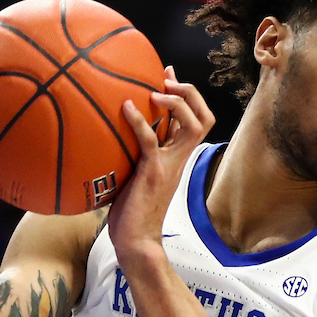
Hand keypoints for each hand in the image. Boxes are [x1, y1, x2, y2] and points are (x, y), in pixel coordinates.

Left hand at [108, 66, 214, 265]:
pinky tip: (125, 106)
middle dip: (190, 93)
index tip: (168, 75)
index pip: (196, 122)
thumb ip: (134, 156)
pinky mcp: (152, 172)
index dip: (187, 96)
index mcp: (177, 158)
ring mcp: (169, 165)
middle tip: (167, 80)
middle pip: (204, 118)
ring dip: (177, 102)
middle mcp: (179, 158)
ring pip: (192, 125)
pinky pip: (150, 140)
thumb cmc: (130, 212)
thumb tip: (112, 137)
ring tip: (156, 90)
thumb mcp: (136, 176)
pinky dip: (139, 120)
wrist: (136, 241)